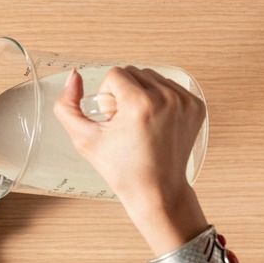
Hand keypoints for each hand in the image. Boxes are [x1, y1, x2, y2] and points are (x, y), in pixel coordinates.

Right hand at [54, 67, 205, 213]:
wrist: (156, 190)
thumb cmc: (121, 169)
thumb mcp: (83, 139)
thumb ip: (66, 106)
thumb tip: (73, 76)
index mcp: (141, 104)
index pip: (115, 74)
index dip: (106, 97)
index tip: (112, 121)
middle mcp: (167, 98)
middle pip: (133, 72)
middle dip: (123, 94)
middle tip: (124, 124)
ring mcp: (186, 102)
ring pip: (152, 77)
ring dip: (140, 94)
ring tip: (139, 124)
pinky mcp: (196, 106)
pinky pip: (169, 87)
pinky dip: (159, 100)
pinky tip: (154, 123)